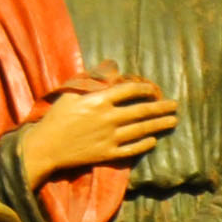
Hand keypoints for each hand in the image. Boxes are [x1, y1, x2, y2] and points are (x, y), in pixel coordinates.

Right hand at [20, 72, 176, 180]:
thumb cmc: (57, 117)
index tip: (155, 89)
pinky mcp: (107, 154)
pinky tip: (153, 140)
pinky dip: (144, 145)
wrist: (46, 147)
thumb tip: (113, 67)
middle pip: (141, 111)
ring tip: (173, 121)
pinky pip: (131, 150)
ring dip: (158, 125)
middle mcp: (108, 118)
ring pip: (140, 130)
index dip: (145, 89)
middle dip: (160, 107)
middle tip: (175, 105)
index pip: (129, 91)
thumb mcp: (71, 92)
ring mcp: (109, 138)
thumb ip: (94, 79)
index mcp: (100, 101)